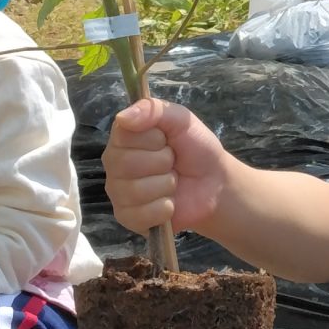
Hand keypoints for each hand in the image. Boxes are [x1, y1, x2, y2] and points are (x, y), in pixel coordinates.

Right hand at [103, 97, 228, 235]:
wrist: (214, 183)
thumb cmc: (195, 148)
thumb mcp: (181, 120)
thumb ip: (153, 110)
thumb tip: (123, 117)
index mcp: (123, 137)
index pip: (123, 135)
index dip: (152, 139)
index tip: (166, 140)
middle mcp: (114, 164)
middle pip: (126, 164)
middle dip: (162, 162)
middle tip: (172, 162)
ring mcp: (118, 193)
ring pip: (135, 190)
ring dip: (165, 185)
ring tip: (173, 181)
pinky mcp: (128, 218)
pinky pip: (140, 215)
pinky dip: (164, 208)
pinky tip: (170, 203)